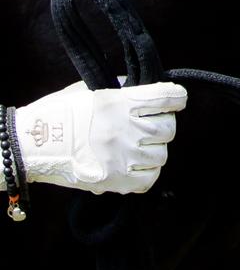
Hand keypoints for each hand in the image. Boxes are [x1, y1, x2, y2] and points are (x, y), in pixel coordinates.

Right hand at [15, 80, 186, 194]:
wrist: (32, 144)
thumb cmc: (60, 112)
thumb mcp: (92, 88)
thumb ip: (122, 88)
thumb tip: (144, 91)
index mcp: (121, 102)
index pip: (167, 97)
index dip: (177, 98)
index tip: (177, 100)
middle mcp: (125, 129)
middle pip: (168, 128)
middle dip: (164, 125)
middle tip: (151, 126)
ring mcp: (121, 157)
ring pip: (161, 154)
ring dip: (154, 150)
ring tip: (140, 148)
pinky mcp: (113, 181)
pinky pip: (148, 180)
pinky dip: (148, 174)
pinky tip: (137, 167)